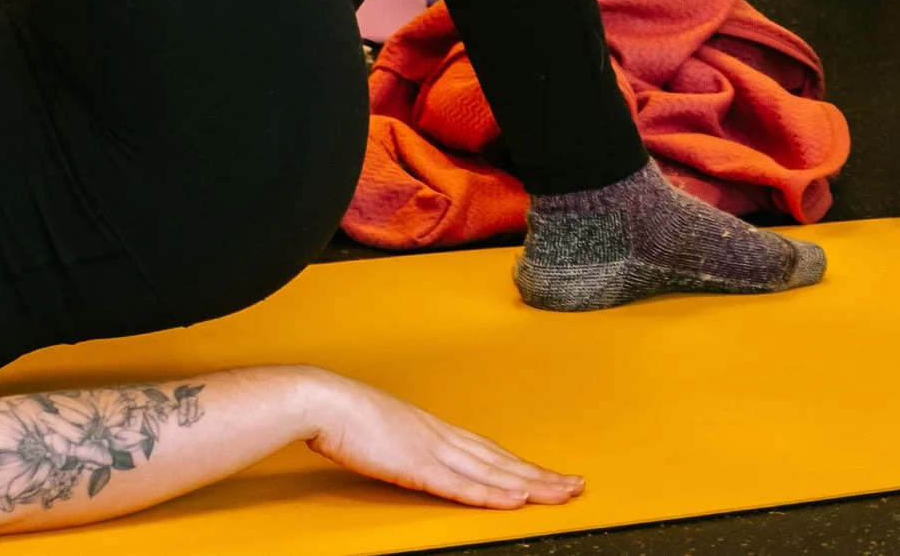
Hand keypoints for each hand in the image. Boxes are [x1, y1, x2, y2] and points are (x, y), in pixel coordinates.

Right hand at [296, 369, 581, 508]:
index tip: (549, 474)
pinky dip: (492, 493)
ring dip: (531, 484)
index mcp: (433, 428)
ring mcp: (433, 450)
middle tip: (576, 486)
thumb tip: (410, 452)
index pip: (490, 451)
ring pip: (493, 471)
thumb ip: (404, 441)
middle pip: (502, 461)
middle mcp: (441, 437)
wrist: (322, 400)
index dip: (522, 464)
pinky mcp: (418, 465)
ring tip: (562, 495)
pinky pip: (463, 484)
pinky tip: (515, 500)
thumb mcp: (383, 427)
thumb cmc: (344, 414)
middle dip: (542, 476)